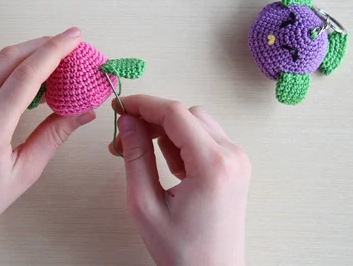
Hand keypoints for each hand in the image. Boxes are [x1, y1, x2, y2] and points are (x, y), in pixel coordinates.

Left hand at [0, 28, 95, 265]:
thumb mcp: (22, 173)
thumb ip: (53, 136)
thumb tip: (84, 113)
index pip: (27, 74)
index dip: (55, 50)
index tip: (75, 36)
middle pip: (8, 57)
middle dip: (40, 44)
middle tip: (67, 44)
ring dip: (23, 60)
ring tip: (50, 67)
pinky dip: (5, 77)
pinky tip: (21, 88)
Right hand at [109, 95, 250, 265]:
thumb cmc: (182, 250)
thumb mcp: (145, 204)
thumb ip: (135, 157)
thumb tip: (127, 121)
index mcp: (213, 165)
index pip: (175, 113)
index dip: (143, 104)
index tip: (119, 106)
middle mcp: (232, 156)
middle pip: (186, 114)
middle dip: (152, 119)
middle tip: (124, 137)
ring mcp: (237, 161)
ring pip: (196, 122)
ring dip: (165, 131)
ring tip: (142, 155)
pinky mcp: (234, 166)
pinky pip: (204, 138)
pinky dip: (180, 142)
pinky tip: (165, 164)